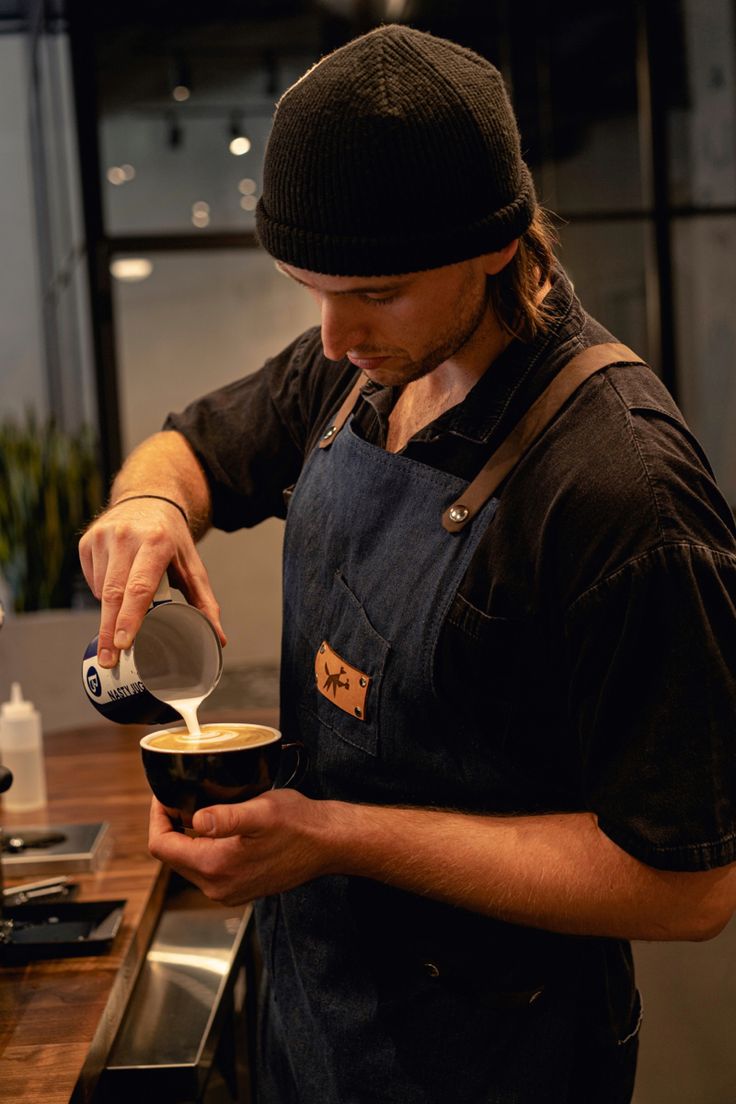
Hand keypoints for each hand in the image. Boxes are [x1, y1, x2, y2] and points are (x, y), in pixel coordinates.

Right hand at [79, 499, 225, 667]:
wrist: (149, 499)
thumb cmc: (172, 539)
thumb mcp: (192, 565)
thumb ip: (204, 601)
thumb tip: (218, 639)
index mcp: (156, 542)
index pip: (139, 587)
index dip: (130, 617)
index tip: (123, 644)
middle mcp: (126, 537)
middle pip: (113, 593)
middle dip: (109, 631)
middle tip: (109, 660)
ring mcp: (103, 537)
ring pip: (100, 590)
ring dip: (110, 612)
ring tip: (122, 620)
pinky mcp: (87, 541)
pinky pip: (92, 581)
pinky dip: (102, 595)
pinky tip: (116, 592)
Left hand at [148, 791, 335, 904]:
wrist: (328, 844)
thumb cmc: (300, 825)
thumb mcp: (262, 812)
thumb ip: (227, 818)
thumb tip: (196, 820)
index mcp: (216, 868)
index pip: (162, 846)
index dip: (158, 817)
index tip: (165, 795)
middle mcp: (217, 887)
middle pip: (171, 856)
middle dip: (170, 826)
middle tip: (179, 797)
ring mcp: (228, 891)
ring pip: (188, 862)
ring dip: (186, 837)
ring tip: (197, 808)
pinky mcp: (239, 888)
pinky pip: (207, 868)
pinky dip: (204, 847)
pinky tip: (218, 828)